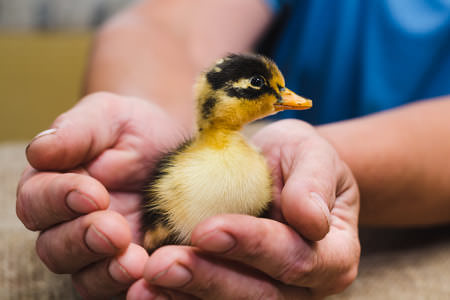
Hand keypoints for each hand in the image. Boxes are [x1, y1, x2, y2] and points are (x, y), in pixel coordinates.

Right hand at [16, 92, 185, 298]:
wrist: (171, 146)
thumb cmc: (132, 129)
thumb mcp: (107, 118)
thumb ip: (76, 132)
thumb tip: (40, 150)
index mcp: (53, 186)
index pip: (38, 201)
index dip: (60, 200)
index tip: (93, 192)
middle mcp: (68, 224)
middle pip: (55, 247)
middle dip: (82, 240)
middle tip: (113, 230)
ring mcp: (99, 250)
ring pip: (84, 275)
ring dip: (105, 271)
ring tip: (132, 261)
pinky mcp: (129, 263)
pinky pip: (121, 286)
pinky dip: (131, 286)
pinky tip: (149, 274)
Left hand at [127, 119, 359, 298]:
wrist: (279, 171)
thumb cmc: (298, 160)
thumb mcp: (312, 154)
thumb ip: (314, 183)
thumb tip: (311, 219)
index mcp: (333, 255)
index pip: (296, 259)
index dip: (253, 246)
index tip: (207, 229)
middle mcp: (305, 286)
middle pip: (261, 295)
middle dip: (210, 280)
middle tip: (163, 265)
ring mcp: (272, 293)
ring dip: (186, 297)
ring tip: (146, 282)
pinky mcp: (238, 290)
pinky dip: (178, 298)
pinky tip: (146, 290)